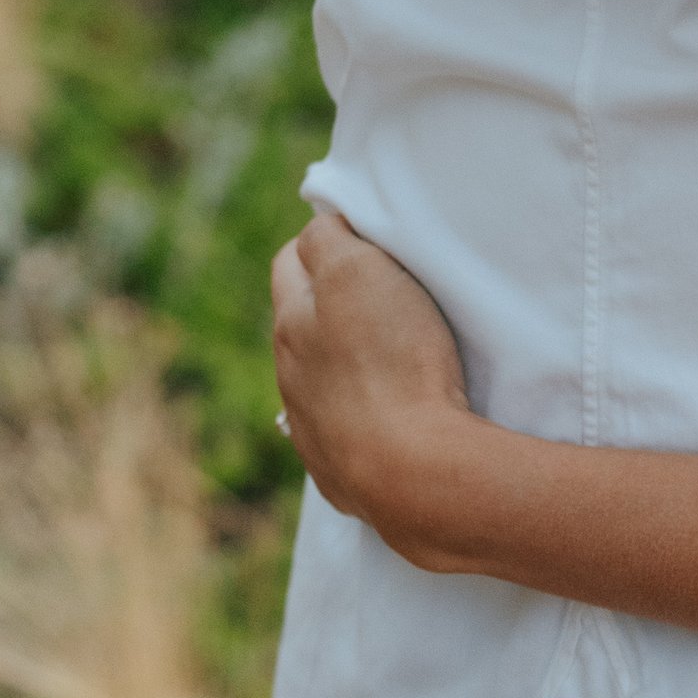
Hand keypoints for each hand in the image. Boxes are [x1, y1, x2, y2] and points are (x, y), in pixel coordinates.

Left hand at [271, 211, 477, 563]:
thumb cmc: (392, 359)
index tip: (365, 237)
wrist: (408, 468)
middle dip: (329, 297)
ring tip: (392, 351)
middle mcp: (289, 373)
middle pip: (300, 318)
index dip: (325, 238)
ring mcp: (310, 425)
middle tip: (380, 289)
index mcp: (291, 321)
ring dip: (344, 357)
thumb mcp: (358, 271)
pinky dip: (359, 409)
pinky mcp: (337, 468)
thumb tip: (320, 228)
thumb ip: (329, 238)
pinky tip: (389, 408)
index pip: (292, 258)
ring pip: (317, 374)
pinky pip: (341, 425)